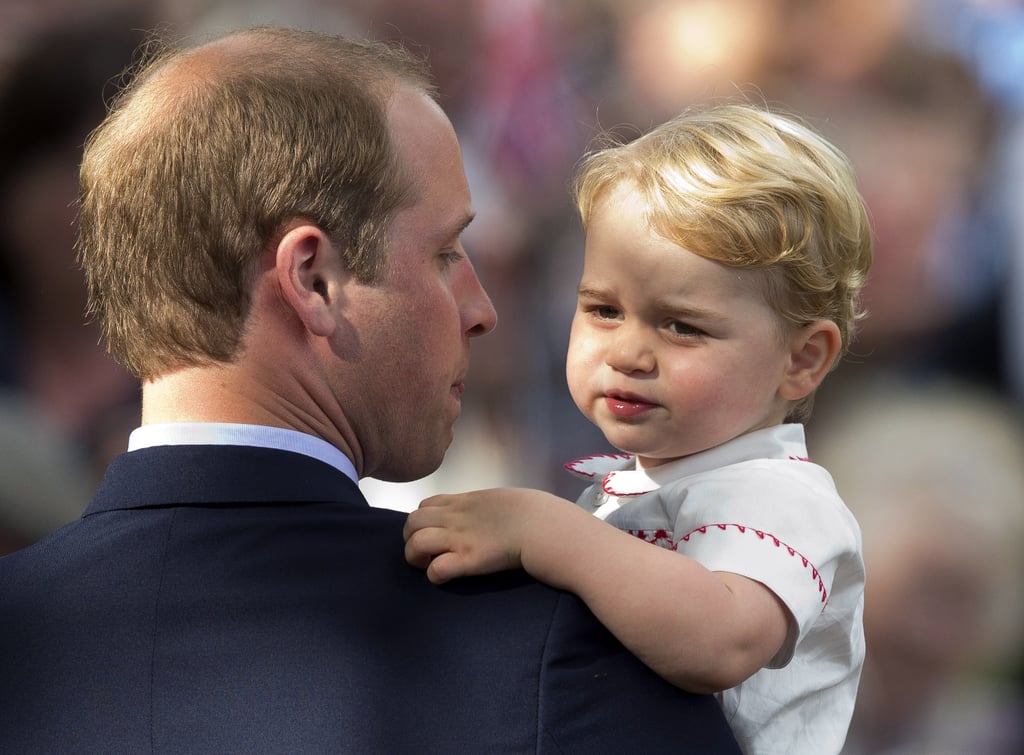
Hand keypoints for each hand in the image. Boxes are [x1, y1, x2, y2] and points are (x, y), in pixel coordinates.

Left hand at [403, 488, 550, 583]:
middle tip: (425, 552)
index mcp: (464, 501)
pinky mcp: (468, 560)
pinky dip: (435, 575)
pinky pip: (436, 569)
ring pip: (416, 543)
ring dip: (416, 557)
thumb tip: (487, 516)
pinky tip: (446, 576)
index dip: (423, 520)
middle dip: (411, 538)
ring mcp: (459, 538)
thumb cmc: (532, 512)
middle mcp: (455, 518)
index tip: (434, 532)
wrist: (543, 525)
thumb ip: (485, 508)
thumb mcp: (502, 500)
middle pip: (412, 521)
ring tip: (428, 565)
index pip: (426, 505)